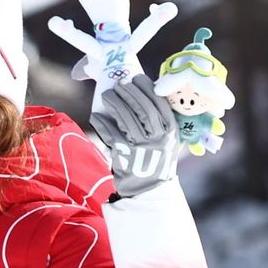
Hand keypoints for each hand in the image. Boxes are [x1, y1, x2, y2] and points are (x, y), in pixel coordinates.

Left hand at [90, 76, 178, 197]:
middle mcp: (159, 139)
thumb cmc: (156, 159)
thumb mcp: (168, 141)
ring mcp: (142, 147)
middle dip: (130, 93)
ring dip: (115, 104)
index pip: (161, 105)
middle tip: (119, 83)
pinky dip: (103, 123)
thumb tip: (148, 94)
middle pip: (143, 110)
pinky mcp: (125, 155)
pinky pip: (111, 134)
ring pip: (127, 119)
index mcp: (172, 132)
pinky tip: (96, 115)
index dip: (148, 89)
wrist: (149, 189)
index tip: (137, 78)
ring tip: (107, 94)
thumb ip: (162, 122)